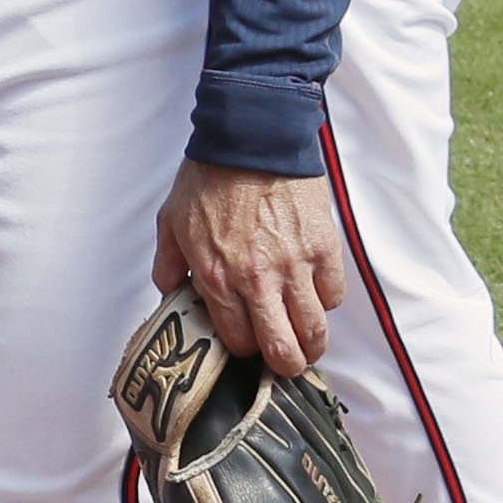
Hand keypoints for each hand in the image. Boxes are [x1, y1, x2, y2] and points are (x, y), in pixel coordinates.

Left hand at [155, 163, 344, 377]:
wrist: (252, 137)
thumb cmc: (211, 176)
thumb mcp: (171, 221)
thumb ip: (168, 264)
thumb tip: (170, 293)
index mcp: (219, 278)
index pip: (239, 342)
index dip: (243, 350)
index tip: (246, 344)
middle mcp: (258, 280)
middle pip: (282, 350)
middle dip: (284, 365)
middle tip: (285, 362)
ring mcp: (295, 266)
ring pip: (315, 331)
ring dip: (312, 344)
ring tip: (307, 343)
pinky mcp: (324, 247)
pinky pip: (334, 294)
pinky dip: (326, 301)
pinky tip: (315, 295)